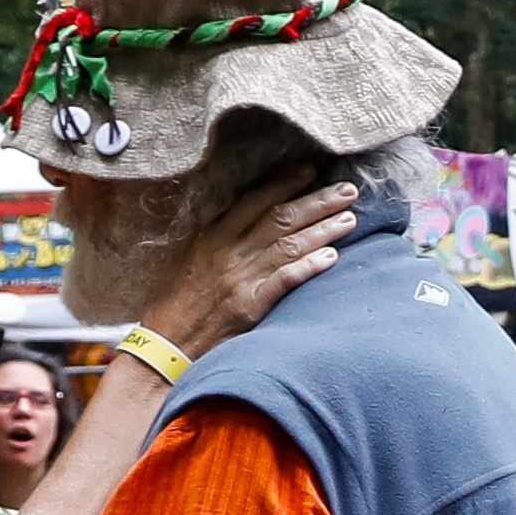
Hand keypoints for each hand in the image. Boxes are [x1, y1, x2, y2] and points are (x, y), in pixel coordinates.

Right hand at [143, 182, 360, 354]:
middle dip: (317, 202)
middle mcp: (230, 252)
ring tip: (350, 218)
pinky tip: (332, 257)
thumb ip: (217, 237)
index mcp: (213, 236)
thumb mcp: (188, 258)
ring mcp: (242, 278)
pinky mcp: (251, 306)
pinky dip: (309, 266)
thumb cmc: (174, 303)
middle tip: (348, 190)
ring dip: (324, 230)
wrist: (165, 344)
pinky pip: (285, 280)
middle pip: (281, 219)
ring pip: (289, 246)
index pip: (255, 201)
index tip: (310, 170)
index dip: (284, 183)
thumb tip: (245, 218)